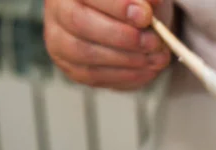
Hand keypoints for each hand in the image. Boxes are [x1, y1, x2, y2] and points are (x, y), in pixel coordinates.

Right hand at [44, 0, 171, 89]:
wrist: (131, 24)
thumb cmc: (134, 3)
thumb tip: (153, 2)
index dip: (117, 6)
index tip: (146, 16)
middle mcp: (58, 11)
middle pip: (79, 23)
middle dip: (122, 36)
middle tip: (154, 42)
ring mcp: (60, 41)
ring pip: (85, 53)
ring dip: (127, 59)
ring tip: (157, 57)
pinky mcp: (71, 67)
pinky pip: (94, 76)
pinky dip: (126, 75)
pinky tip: (148, 70)